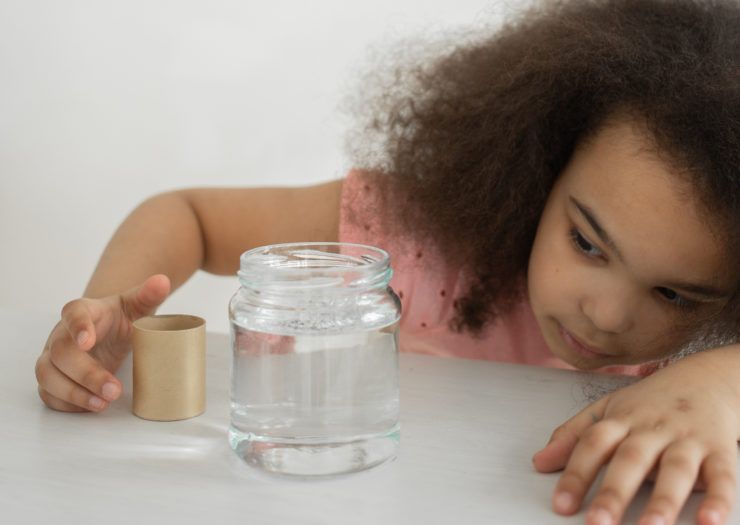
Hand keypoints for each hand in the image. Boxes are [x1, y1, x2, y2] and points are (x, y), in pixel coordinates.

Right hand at [35, 274, 170, 411]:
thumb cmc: (121, 318)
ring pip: (47, 375)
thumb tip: (162, 281)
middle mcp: (61, 333)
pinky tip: (91, 406)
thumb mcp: (137, 305)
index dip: (78, 327)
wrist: (110, 330)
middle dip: (86, 374)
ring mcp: (53, 356)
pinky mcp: (54, 376)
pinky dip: (66, 403)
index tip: (88, 342)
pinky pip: (48, 392)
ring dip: (73, 393)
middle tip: (114, 390)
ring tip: (102, 404)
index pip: (73, 313)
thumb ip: (149, 295)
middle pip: (61, 352)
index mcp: (83, 311)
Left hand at [533, 354, 739, 524]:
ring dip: (663, 500)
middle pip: (630, 459)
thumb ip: (572, 436)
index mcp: (621, 419)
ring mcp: (687, 438)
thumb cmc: (650, 402)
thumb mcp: (607, 410)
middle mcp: (652, 429)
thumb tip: (538, 463)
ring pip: (676, 469)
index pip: (592, 444)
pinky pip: (724, 476)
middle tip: (597, 523)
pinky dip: (719, 499)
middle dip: (613, 493)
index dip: (575, 474)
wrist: (707, 377)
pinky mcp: (720, 449)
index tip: (561, 505)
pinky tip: (710, 522)